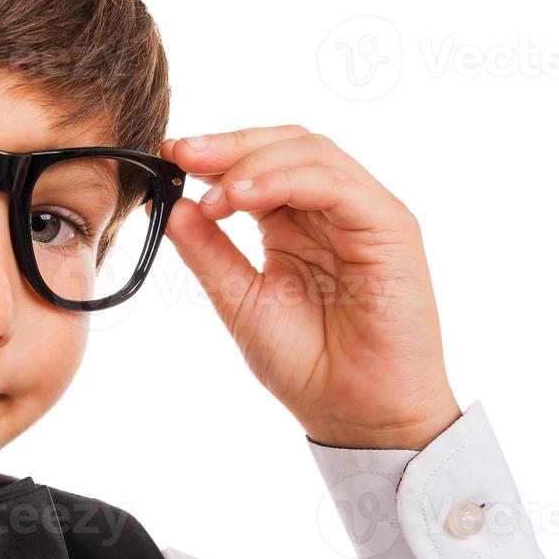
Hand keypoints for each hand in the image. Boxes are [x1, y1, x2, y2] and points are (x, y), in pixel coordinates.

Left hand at [159, 126, 460, 449]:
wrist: (356, 414)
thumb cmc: (306, 364)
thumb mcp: (238, 299)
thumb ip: (207, 251)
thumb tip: (168, 206)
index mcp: (293, 222)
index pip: (256, 164)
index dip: (214, 153)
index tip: (167, 155)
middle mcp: (330, 210)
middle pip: (284, 145)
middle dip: (229, 144)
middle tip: (181, 152)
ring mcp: (364, 214)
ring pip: (311, 154)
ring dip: (253, 162)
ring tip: (214, 190)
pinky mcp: (391, 228)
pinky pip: (339, 186)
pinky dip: (288, 181)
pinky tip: (244, 198)